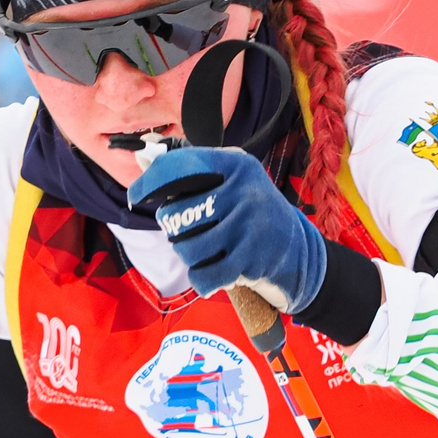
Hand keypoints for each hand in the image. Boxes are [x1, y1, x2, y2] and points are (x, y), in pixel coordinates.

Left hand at [128, 146, 326, 311]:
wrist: (300, 254)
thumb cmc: (252, 214)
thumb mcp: (232, 180)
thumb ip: (191, 169)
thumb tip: (143, 157)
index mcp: (235, 164)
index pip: (177, 166)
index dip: (148, 183)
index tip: (137, 197)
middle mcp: (243, 191)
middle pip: (175, 215)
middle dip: (177, 231)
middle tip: (196, 232)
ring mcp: (248, 226)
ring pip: (186, 248)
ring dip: (192, 257)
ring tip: (211, 252)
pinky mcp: (251, 260)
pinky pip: (202, 276)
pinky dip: (203, 280)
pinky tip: (214, 274)